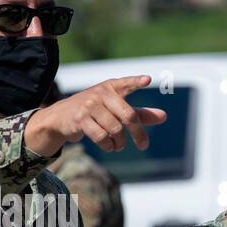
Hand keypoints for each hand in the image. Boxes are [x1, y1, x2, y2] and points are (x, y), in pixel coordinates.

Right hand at [25, 75, 166, 155]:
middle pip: (128, 115)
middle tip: (143, 145)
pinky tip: (109, 146)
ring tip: (119, 145)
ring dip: (120, 142)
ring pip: (115, 129)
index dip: (136, 82)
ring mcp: (89, 105)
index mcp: (112, 88)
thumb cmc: (96, 112)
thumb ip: (140, 114)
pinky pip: (102, 137)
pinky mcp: (80, 119)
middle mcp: (101, 93)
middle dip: (138, 133)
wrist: (62, 117)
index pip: (126, 84)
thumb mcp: (117, 110)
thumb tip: (164, 116)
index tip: (147, 80)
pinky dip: (108, 145)